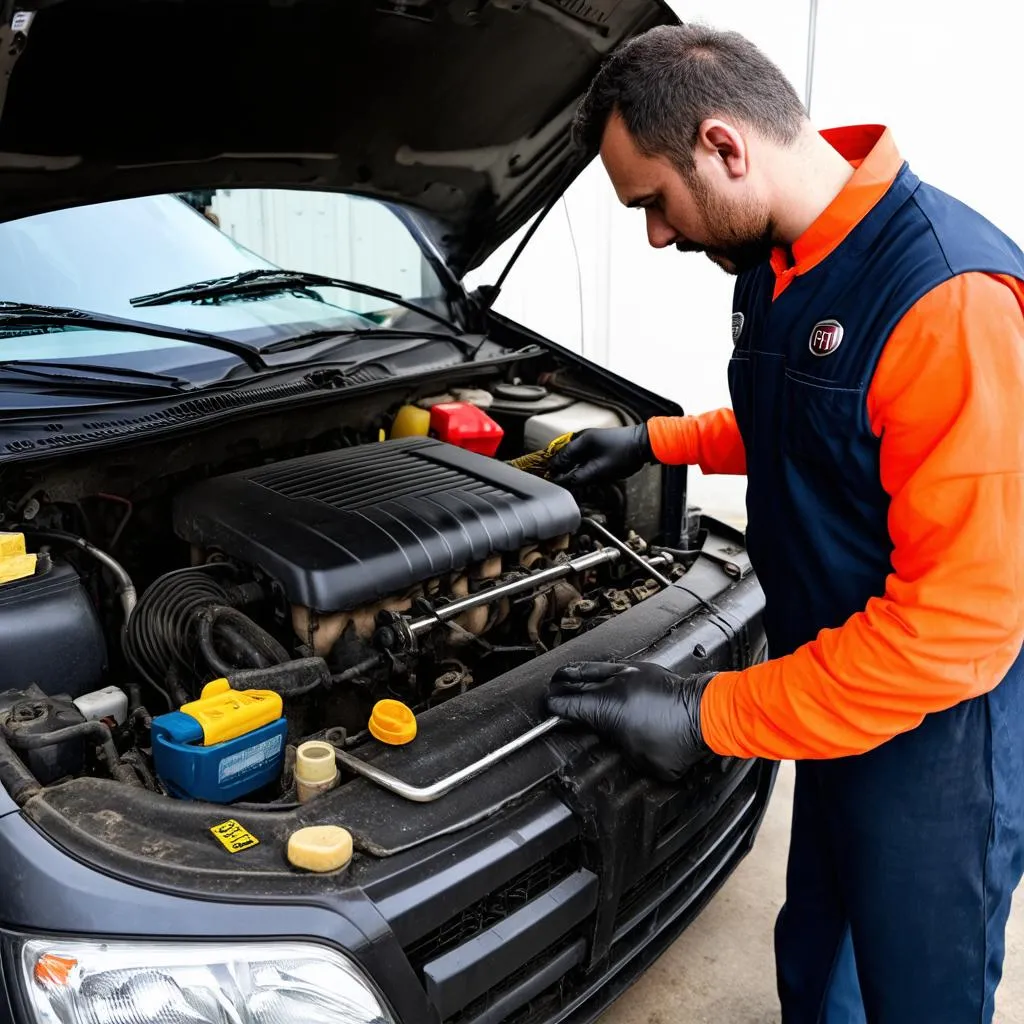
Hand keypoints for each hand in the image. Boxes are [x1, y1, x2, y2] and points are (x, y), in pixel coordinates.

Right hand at [546, 661, 714, 780]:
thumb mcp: (638, 759)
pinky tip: (599, 672)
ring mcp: (629, 673)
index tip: (547, 710)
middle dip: (559, 687)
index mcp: (606, 707)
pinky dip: (599, 670)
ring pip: (592, 668)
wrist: (706, 714)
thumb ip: (616, 746)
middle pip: (575, 681)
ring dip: (576, 673)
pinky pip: (612, 666)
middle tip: (551, 692)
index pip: (568, 704)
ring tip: (566, 675)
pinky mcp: (644, 669)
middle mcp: (613, 685)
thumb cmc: (677, 740)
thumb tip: (611, 739)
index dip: (553, 708)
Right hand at [547, 424, 652, 486]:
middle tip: (560, 485)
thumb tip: (562, 482)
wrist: (645, 444)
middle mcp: (584, 439)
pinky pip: (584, 457)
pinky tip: (583, 476)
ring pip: (574, 458)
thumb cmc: (624, 454)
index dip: (554, 471)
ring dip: (572, 469)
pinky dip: (580, 466)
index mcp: (581, 441)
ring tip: (570, 482)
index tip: (551, 482)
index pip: (560, 458)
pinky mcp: (600, 445)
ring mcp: (592, 441)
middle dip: (562, 471)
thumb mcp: (599, 470)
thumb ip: (579, 477)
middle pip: (566, 457)